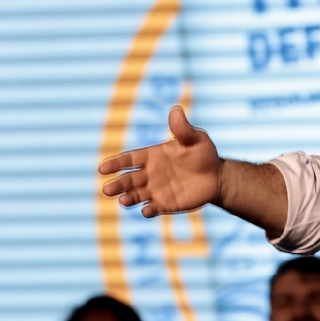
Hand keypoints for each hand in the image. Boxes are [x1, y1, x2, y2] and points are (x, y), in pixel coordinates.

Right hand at [99, 106, 222, 217]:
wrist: (217, 176)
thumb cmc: (204, 154)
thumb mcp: (196, 139)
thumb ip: (183, 129)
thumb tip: (176, 110)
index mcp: (152, 156)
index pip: (129, 159)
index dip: (115, 163)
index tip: (102, 168)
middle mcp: (149, 174)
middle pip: (128, 179)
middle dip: (118, 184)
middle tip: (107, 190)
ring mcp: (156, 190)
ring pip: (137, 195)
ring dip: (128, 198)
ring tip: (124, 200)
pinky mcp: (165, 204)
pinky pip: (154, 208)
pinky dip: (149, 210)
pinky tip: (147, 211)